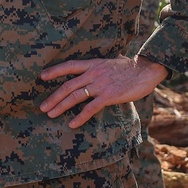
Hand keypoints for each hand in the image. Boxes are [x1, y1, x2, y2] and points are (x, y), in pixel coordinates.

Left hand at [39, 55, 167, 128]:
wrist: (146, 70)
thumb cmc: (129, 67)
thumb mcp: (109, 62)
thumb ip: (97, 68)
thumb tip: (90, 72)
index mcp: (92, 64)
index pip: (68, 66)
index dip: (54, 71)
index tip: (41, 76)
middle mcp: (93, 74)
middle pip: (67, 86)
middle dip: (53, 97)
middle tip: (42, 107)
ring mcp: (100, 85)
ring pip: (75, 97)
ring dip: (61, 106)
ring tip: (50, 114)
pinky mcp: (109, 96)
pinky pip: (91, 108)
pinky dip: (80, 117)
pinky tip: (72, 124)